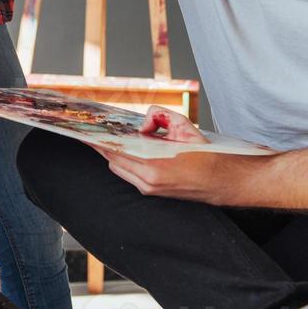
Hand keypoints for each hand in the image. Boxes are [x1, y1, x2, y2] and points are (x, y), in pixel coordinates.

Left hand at [87, 107, 216, 200]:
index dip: (99, 140)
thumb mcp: (183, 127)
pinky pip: (129, 174)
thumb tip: (143, 123)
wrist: (220, 180)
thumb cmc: (204, 154)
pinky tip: (126, 150)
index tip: (87, 132)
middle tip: (94, 132)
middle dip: (103, 146)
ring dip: (114, 154)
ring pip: (119, 169)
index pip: (116, 150)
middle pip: (113, 160)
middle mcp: (148, 180)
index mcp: (153, 165)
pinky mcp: (151, 192)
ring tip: (109, 138)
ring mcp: (148, 188)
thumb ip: (160, 116)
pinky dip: (124, 162)